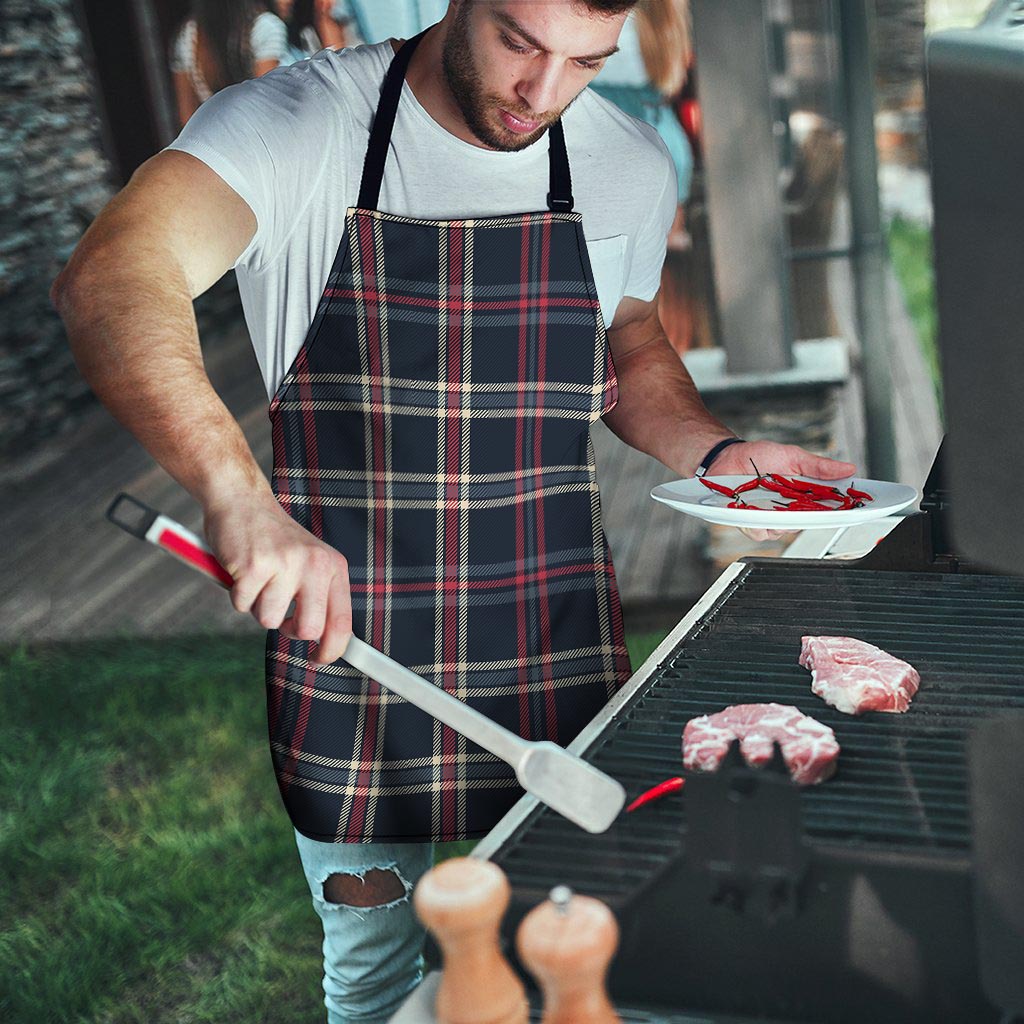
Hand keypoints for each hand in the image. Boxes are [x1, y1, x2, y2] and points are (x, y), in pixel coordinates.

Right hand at [203, 493, 352, 664]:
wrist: (242, 500)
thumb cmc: (274, 539)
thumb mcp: (309, 562)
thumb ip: (319, 597)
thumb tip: (326, 643)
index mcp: (333, 566)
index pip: (342, 622)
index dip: (332, 650)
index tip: (318, 659)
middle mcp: (314, 564)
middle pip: (308, 629)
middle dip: (288, 630)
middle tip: (279, 612)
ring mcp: (285, 564)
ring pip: (269, 620)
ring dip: (258, 606)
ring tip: (259, 578)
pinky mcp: (254, 566)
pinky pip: (242, 605)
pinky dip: (237, 594)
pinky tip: (242, 570)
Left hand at [707, 440, 856, 542]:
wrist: (727, 458)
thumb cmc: (759, 457)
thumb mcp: (793, 456)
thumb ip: (819, 466)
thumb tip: (848, 468)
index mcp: (804, 495)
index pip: (829, 508)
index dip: (844, 511)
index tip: (857, 509)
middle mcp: (790, 510)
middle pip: (808, 523)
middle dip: (810, 515)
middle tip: (804, 501)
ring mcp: (771, 518)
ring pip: (784, 531)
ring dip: (779, 518)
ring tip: (770, 499)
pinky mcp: (751, 523)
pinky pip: (760, 532)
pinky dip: (757, 522)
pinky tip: (752, 508)